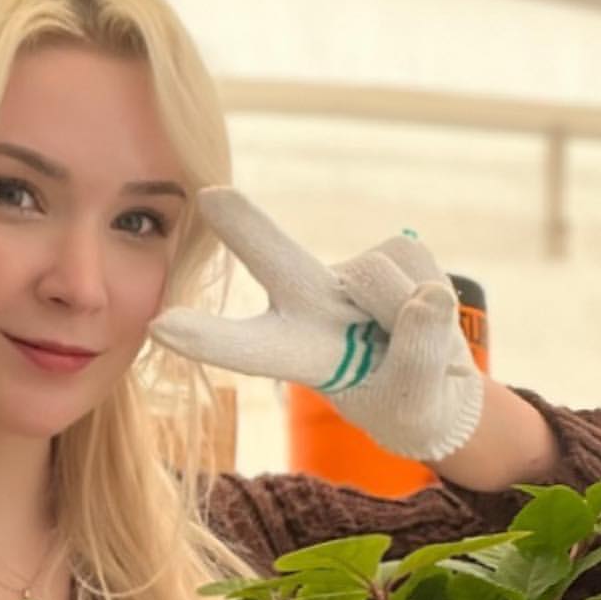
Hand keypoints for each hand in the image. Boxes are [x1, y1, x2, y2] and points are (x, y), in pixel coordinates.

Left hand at [150, 187, 484, 461]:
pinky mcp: (393, 251)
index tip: (159, 326)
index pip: (248, 348)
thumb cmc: (410, 402)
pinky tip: (425, 315)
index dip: (208, 338)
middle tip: (211, 196)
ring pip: (383, 280)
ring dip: (414, 319)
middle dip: (248, 230)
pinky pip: (420, 268)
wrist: (441, 383)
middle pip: (278, 261)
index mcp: (298, 354)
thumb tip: (424, 296)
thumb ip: (415, 358)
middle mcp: (313, 304)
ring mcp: (352, 276)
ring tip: (414, 347)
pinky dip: (436, 302)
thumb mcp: (412, 403)